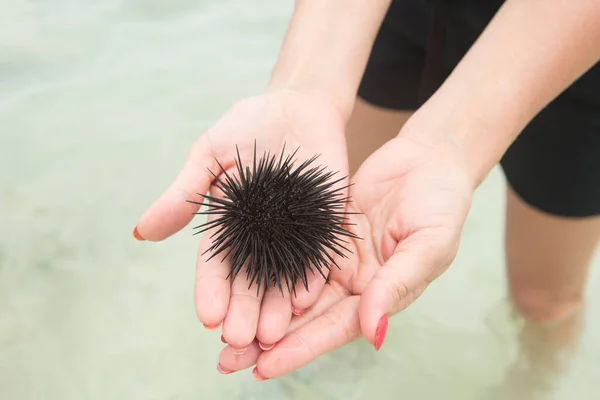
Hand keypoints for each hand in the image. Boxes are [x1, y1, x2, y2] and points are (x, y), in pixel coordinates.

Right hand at [134, 90, 348, 351]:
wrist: (298, 103)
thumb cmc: (248, 127)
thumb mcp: (208, 157)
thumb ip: (183, 195)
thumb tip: (141, 232)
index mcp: (232, 224)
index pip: (219, 262)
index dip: (213, 289)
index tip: (208, 316)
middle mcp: (263, 234)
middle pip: (253, 277)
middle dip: (246, 308)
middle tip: (242, 338)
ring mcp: (296, 229)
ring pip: (285, 273)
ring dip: (278, 304)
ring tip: (274, 332)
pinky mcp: (327, 218)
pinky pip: (320, 249)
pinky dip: (312, 272)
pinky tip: (306, 296)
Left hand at [216, 130, 474, 378]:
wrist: (430, 158)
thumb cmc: (442, 203)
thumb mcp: (428, 244)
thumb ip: (397, 285)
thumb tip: (373, 333)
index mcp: (381, 295)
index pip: (335, 329)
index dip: (300, 348)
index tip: (264, 367)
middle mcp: (355, 284)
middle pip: (306, 318)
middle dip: (268, 340)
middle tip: (227, 359)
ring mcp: (337, 259)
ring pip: (292, 290)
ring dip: (260, 309)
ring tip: (222, 329)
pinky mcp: (323, 234)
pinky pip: (291, 253)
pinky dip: (266, 268)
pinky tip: (238, 279)